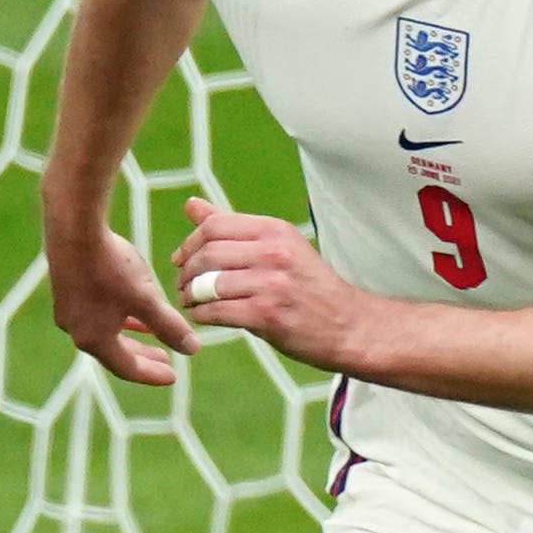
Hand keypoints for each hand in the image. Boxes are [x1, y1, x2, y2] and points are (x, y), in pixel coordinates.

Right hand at [46, 218, 197, 387]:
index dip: (152, 374)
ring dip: (132, 335)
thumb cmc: (111, 267)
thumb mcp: (147, 300)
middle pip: (114, 352)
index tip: (174, 376)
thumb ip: (169, 326)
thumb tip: (192, 349)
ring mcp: (68, 309)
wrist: (74, 229)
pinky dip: (118, 317)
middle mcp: (76, 330)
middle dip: (143, 357)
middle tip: (166, 360)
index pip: (127, 368)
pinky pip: (96, 313)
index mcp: (93, 339)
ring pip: (106, 331)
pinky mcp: (66, 288)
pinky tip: (132, 305)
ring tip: (153, 334)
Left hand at [171, 196, 382, 374]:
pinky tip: (204, 317)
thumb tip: (192, 206)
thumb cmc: (311, 287)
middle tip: (183, 284)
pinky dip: (202, 315)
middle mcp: (274, 253)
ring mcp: (271, 285)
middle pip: (208, 254)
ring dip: (190, 295)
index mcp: (275, 231)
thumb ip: (234, 228)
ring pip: (208, 284)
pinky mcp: (268, 316)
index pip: (215, 225)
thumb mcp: (280, 246)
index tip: (181, 259)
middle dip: (186, 271)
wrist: (350, 325)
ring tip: (191, 301)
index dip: (189, 242)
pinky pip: (218, 312)